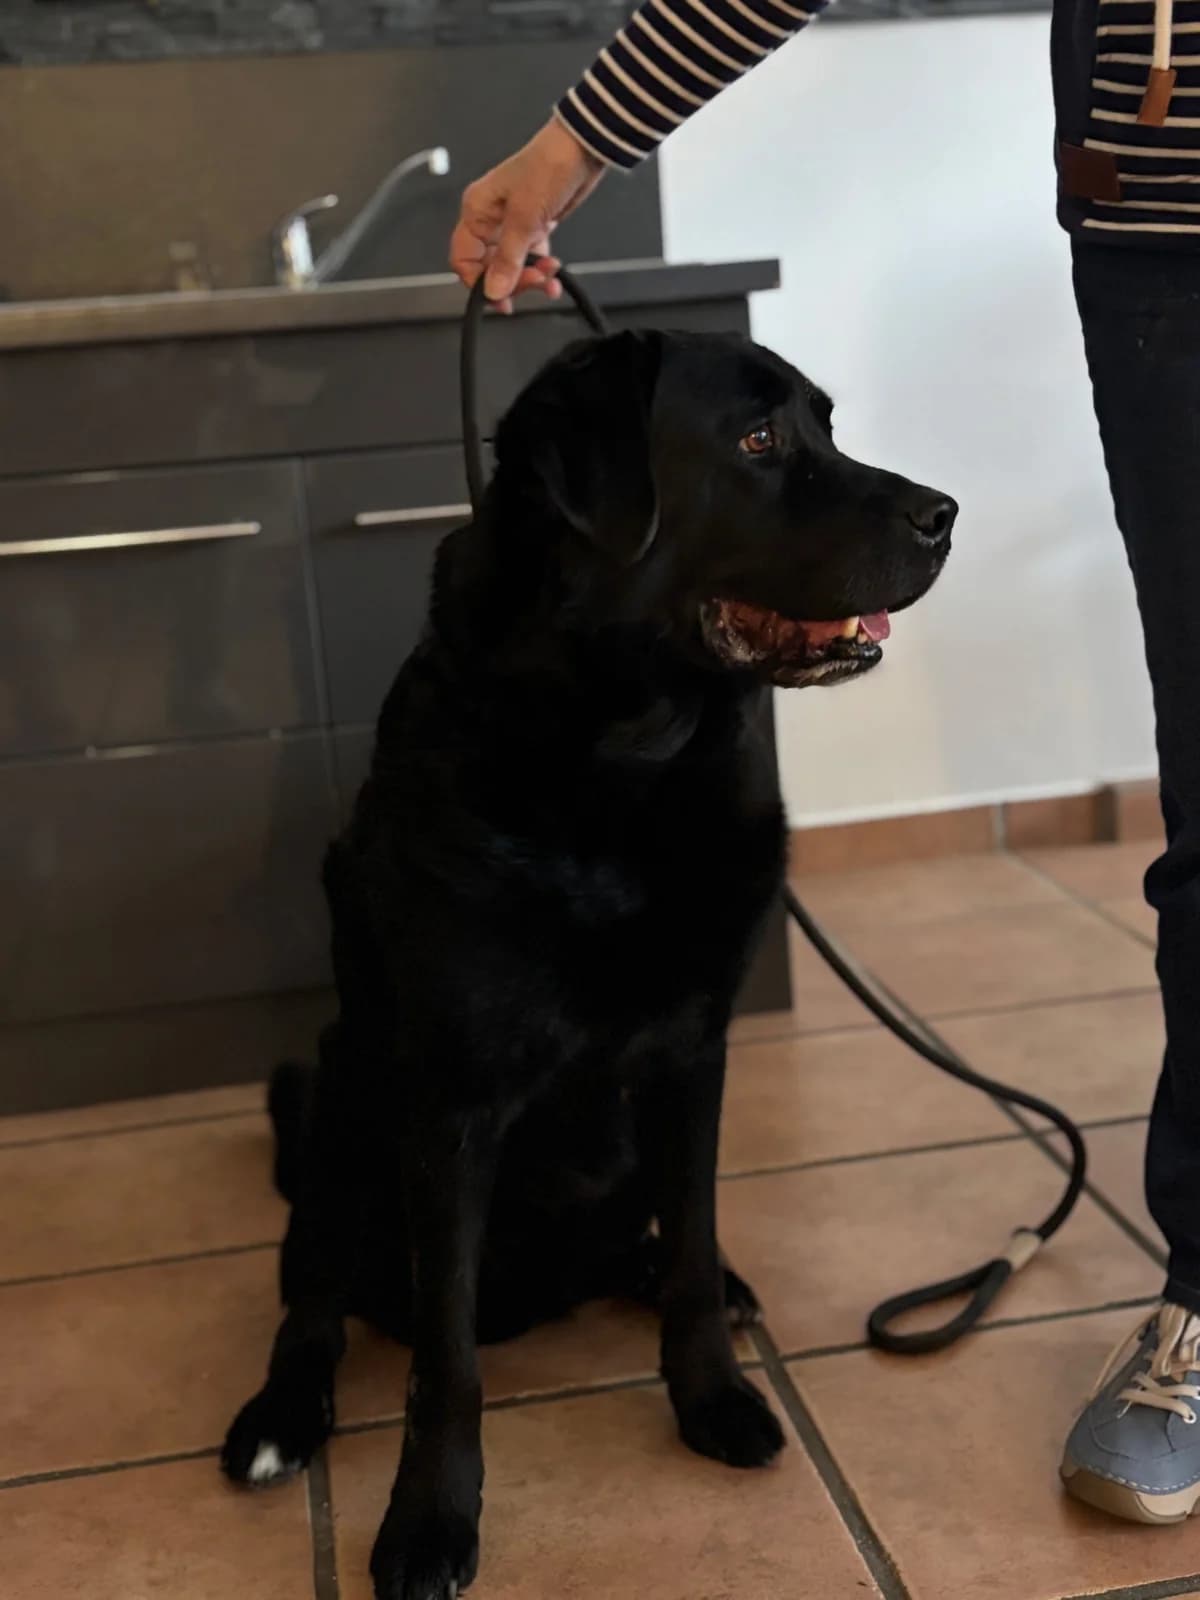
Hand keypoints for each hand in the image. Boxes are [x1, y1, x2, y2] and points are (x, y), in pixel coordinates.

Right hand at [449, 118, 606, 313]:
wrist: (583, 149)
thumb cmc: (548, 167)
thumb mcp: (525, 218)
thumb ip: (508, 259)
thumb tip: (493, 290)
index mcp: (477, 210)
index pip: (464, 258)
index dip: (478, 282)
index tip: (499, 297)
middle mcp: (490, 219)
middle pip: (490, 267)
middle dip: (512, 280)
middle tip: (533, 282)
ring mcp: (512, 224)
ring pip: (512, 266)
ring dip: (531, 277)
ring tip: (549, 276)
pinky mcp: (533, 227)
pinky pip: (531, 258)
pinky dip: (542, 269)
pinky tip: (554, 274)